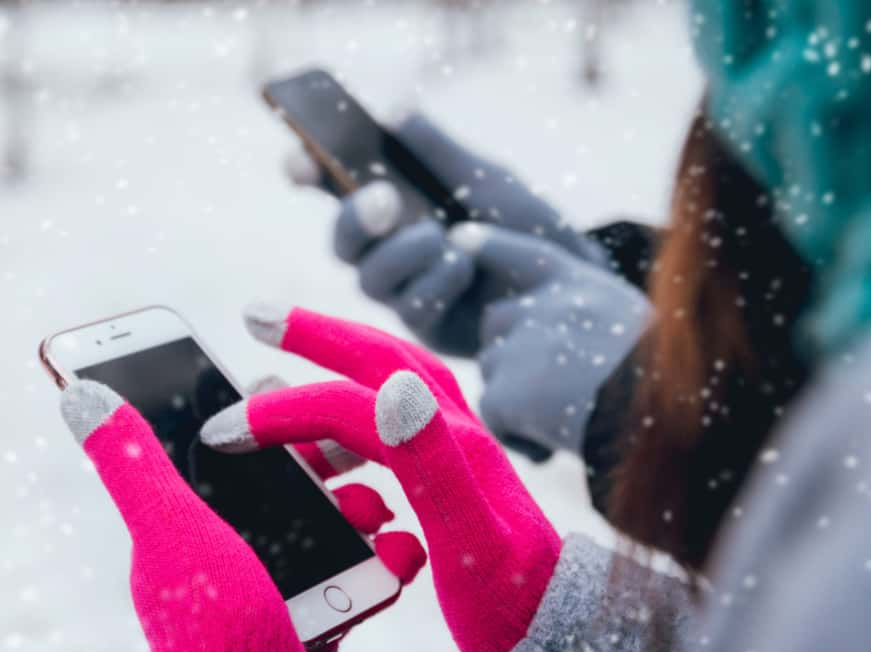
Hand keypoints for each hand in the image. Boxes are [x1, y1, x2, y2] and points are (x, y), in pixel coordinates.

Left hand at [59, 381, 423, 651]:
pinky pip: (358, 576)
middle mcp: (233, 552)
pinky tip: (398, 553)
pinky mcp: (317, 617)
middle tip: (355, 452)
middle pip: (288, 486)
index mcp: (192, 526)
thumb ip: (132, 462)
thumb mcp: (168, 526)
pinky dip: (384, 562)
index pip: (222, 453)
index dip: (258, 419)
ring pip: (330, 528)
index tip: (288, 390)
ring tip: (378, 513)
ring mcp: (277, 586)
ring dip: (362, 511)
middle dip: (327, 464)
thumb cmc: (208, 619)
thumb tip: (78, 394)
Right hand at [201, 304, 562, 651]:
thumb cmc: (511, 602)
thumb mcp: (469, 543)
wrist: (557, 631)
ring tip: (285, 361)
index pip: (349, 406)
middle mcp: (454, 433)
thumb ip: (433, 462)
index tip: (224, 430)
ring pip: (389, 379)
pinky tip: (344, 428)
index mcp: (449, 447)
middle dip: (312, 332)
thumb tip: (393, 387)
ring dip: (336, 359)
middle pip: (377, 358)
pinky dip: (362, 401)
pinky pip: (400, 414)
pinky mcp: (456, 470)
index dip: (283, 413)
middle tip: (255, 315)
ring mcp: (456, 447)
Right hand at [286, 113, 607, 354]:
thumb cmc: (524, 224)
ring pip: (369, 280)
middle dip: (353, 220)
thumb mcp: (485, 178)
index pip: (336, 188)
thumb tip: (393, 109)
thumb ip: (438, 150)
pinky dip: (437, 280)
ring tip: (446, 237)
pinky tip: (466, 263)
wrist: (571, 281)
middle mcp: (390, 249)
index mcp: (396, 202)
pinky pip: (410, 307)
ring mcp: (406, 289)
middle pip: (341, 242)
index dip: (308, 175)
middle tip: (384, 197)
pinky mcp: (428, 324)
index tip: (298, 163)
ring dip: (403, 254)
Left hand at [462, 224, 651, 456]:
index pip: (524, 253)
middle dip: (511, 353)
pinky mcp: (503, 391)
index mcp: (579, 282)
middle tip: (556, 390)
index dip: (493, 245)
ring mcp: (517, 346)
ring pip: (492, 371)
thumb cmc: (666, 379)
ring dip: (517, 399)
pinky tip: (555, 443)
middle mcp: (541, 305)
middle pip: (495, 322)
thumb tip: (562, 351)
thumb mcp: (634, 324)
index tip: (461, 237)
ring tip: (566, 419)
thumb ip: (589, 318)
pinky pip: (494, 417)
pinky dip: (520, 437)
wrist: (666, 417)